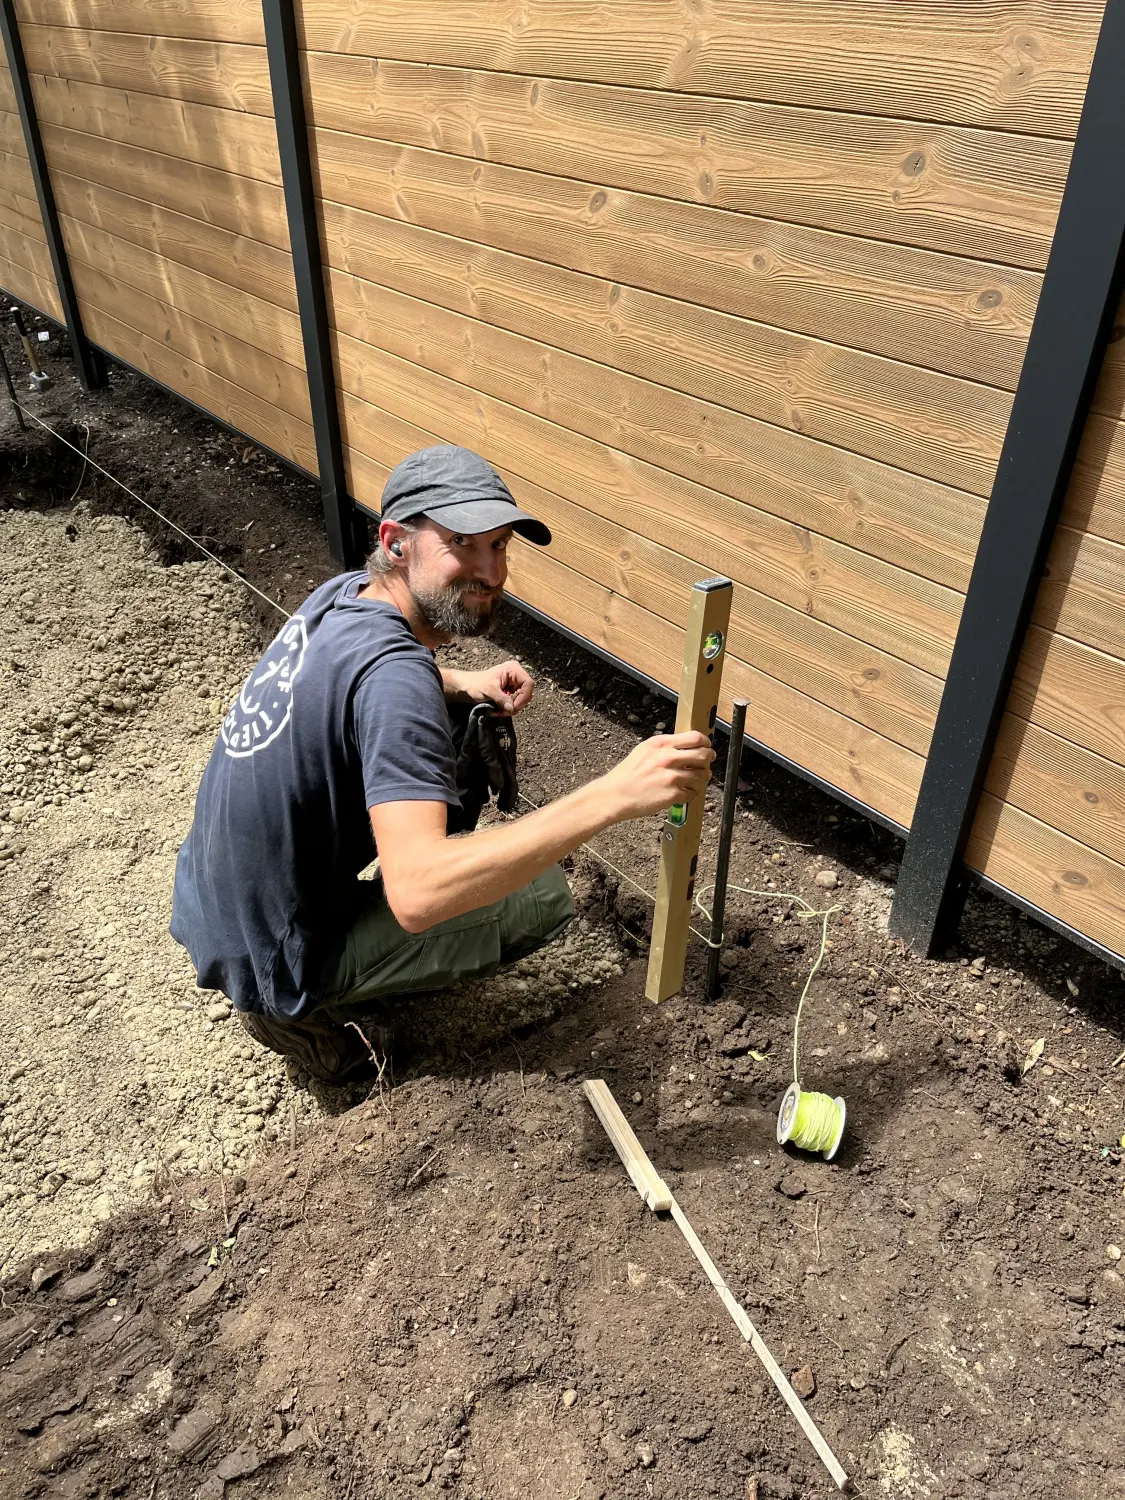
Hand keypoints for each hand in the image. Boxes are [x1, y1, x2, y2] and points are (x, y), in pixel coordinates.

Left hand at [451, 660, 534, 714]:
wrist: (466, 687)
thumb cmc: (475, 684)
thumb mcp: (489, 691)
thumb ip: (502, 699)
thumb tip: (512, 708)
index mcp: (513, 669)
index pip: (528, 683)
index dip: (524, 696)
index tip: (514, 707)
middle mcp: (516, 674)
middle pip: (526, 692)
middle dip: (517, 704)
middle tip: (506, 712)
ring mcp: (514, 683)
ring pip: (522, 698)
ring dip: (512, 707)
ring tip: (500, 711)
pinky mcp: (511, 690)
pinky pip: (516, 701)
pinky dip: (509, 707)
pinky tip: (500, 710)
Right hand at [600, 731, 714, 821]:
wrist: (615, 795)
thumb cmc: (628, 773)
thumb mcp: (644, 749)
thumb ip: (665, 746)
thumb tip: (687, 745)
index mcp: (661, 744)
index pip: (695, 738)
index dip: (705, 743)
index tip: (707, 747)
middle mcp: (668, 758)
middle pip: (704, 755)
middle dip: (708, 760)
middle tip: (706, 764)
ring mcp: (672, 777)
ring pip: (702, 776)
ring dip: (702, 778)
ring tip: (695, 781)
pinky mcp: (673, 795)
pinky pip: (693, 793)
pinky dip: (692, 793)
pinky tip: (684, 792)